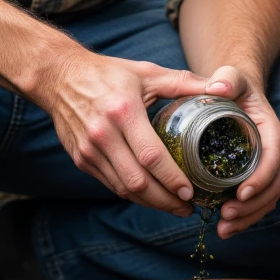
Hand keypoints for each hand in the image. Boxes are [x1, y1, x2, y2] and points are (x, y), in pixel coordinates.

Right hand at [40, 47, 207, 214]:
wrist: (59, 76)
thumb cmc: (108, 73)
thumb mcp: (147, 72)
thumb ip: (184, 82)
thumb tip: (220, 89)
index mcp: (123, 111)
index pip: (151, 156)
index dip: (172, 179)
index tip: (191, 191)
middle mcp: (103, 134)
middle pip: (137, 181)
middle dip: (165, 200)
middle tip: (188, 207)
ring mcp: (89, 150)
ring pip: (123, 189)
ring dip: (150, 203)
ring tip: (174, 206)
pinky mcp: (82, 159)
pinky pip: (111, 184)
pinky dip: (133, 194)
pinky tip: (151, 195)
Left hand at [203, 64, 279, 237]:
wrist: (236, 95)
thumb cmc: (233, 85)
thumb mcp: (232, 77)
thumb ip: (228, 78)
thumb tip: (219, 87)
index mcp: (272, 131)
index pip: (273, 158)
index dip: (261, 178)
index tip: (241, 193)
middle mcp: (276, 152)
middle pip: (273, 186)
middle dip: (252, 206)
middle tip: (225, 217)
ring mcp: (268, 167)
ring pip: (267, 199)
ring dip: (248, 218)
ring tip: (223, 229)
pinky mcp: (257, 177)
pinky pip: (257, 202)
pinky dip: (244, 218)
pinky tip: (225, 229)